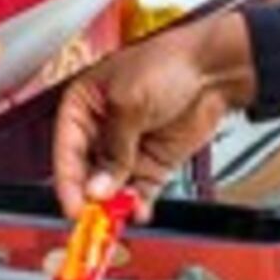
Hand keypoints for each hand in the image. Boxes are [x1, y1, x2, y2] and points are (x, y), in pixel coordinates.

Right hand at [50, 14, 253, 217]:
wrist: (214, 70)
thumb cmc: (168, 63)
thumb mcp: (129, 102)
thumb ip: (114, 148)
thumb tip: (99, 186)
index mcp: (83, 105)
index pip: (65, 148)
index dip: (67, 179)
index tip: (73, 204)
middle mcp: (101, 129)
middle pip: (85, 173)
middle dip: (90, 195)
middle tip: (94, 216)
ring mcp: (127, 149)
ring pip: (110, 187)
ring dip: (113, 204)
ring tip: (119, 214)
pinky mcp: (151, 163)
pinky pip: (137, 191)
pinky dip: (137, 204)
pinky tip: (139, 210)